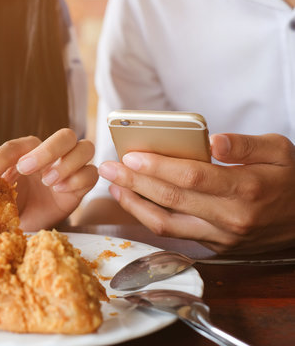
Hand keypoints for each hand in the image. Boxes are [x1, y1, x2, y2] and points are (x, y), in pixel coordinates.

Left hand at [0, 128, 97, 230]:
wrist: (30, 225)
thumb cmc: (14, 204)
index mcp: (29, 151)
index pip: (16, 146)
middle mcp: (53, 153)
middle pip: (64, 136)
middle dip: (47, 150)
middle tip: (26, 168)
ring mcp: (72, 167)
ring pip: (85, 148)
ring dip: (66, 164)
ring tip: (48, 182)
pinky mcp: (83, 184)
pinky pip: (92, 174)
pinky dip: (78, 179)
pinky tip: (61, 190)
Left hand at [98, 133, 294, 253]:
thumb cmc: (290, 179)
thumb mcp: (281, 150)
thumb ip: (245, 144)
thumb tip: (213, 140)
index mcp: (247, 188)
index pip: (193, 177)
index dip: (158, 167)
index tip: (131, 155)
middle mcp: (231, 218)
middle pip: (171, 199)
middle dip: (134, 182)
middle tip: (109, 167)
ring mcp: (221, 237)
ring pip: (165, 224)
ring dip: (134, 204)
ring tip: (113, 185)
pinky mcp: (214, 246)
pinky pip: (173, 233)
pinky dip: (149, 217)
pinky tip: (134, 200)